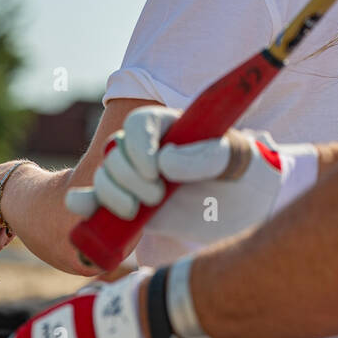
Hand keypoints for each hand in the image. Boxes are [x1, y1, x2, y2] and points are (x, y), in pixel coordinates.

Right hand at [65, 105, 317, 244]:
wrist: (252, 214)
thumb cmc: (250, 175)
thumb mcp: (242, 160)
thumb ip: (211, 155)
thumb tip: (166, 161)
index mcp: (174, 127)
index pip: (139, 123)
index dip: (138, 145)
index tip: (155, 169)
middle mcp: (152, 149)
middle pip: (115, 152)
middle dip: (129, 177)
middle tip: (158, 197)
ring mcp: (139, 178)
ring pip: (104, 176)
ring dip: (112, 194)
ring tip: (140, 213)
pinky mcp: (131, 207)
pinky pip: (94, 199)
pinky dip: (84, 204)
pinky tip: (85, 210)